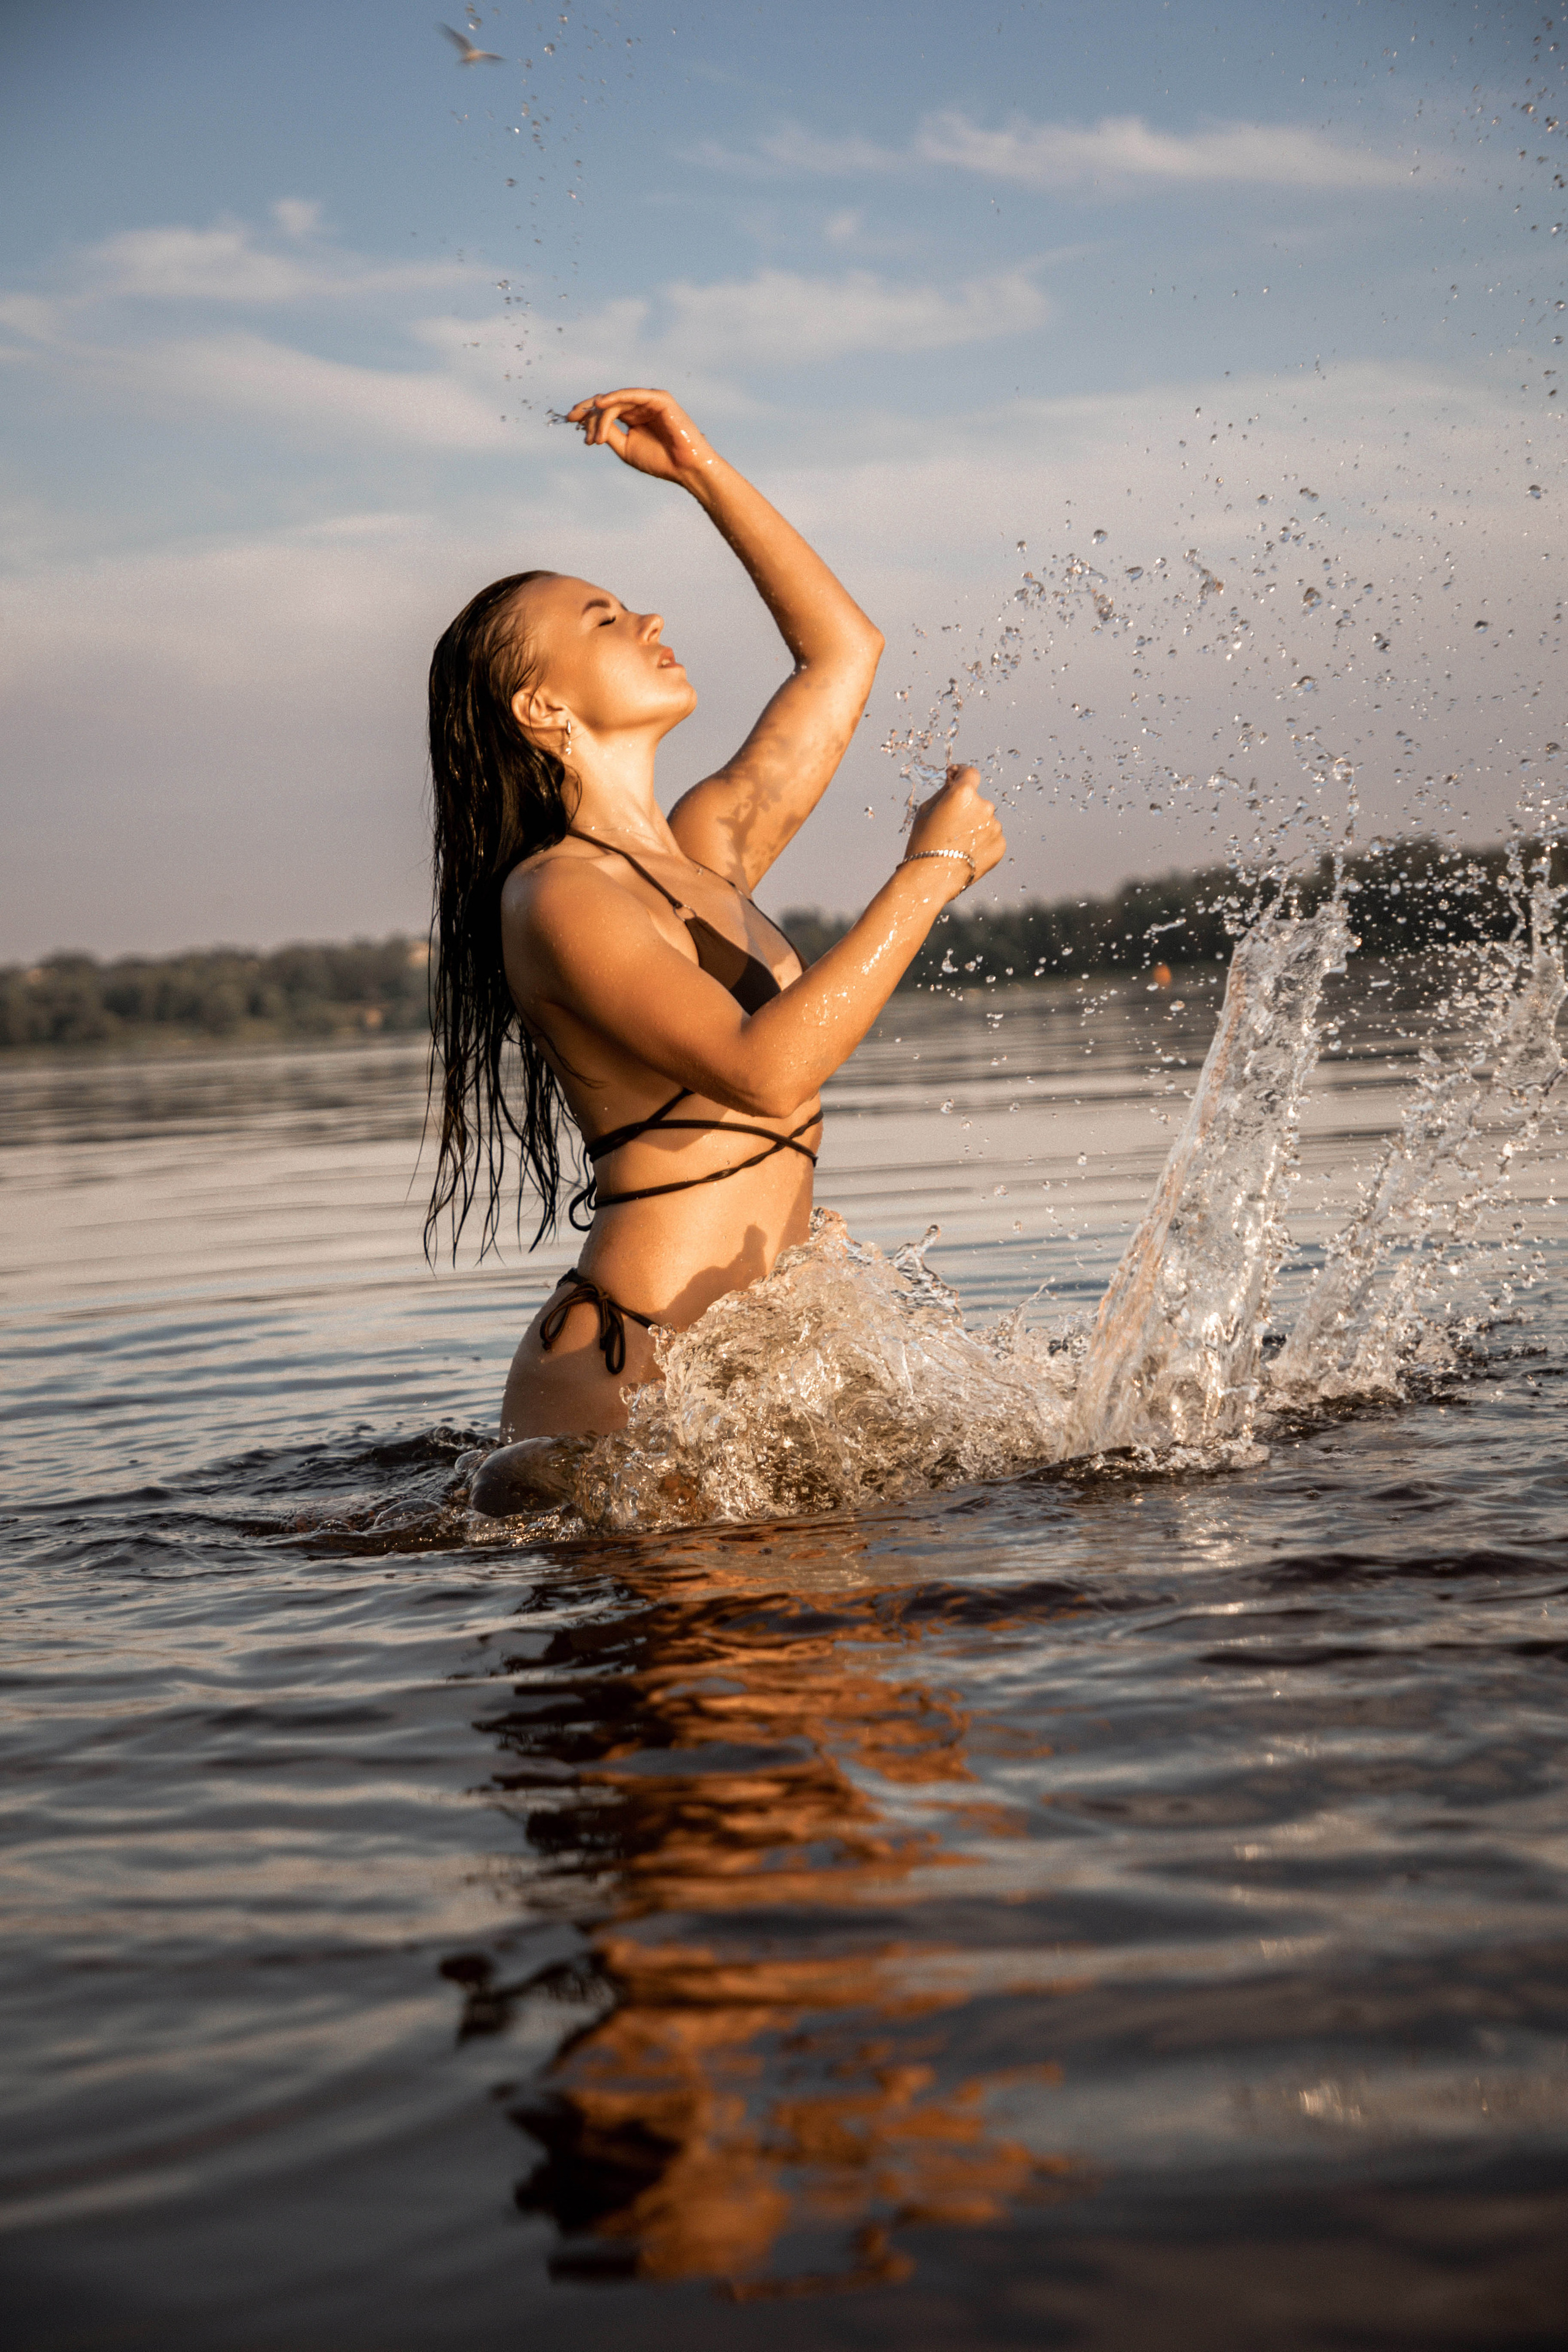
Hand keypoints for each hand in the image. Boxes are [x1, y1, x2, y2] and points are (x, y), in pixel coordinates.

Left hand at [564, 387, 716, 488]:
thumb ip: (610, 433)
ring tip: (596, 439)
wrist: (685, 468)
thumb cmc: (660, 461)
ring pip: (616, 401)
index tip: (570, 420)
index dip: (587, 413)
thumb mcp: (626, 448)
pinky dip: (615, 398)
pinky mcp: (658, 398)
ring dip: (601, 417)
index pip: (606, 409)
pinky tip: (600, 404)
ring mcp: (649, 401)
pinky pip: (632, 394)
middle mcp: (640, 406)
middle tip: (573, 420)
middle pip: (607, 402)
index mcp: (633, 417)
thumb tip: (591, 423)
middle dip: (588, 411)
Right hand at [904, 765, 1005, 895]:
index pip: (970, 773)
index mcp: (964, 794)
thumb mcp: (925, 810)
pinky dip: (982, 841)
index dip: (962, 773)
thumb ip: (944, 791)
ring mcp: (995, 827)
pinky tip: (966, 852)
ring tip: (956, 844)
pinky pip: (991, 836)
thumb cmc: (924, 843)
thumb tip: (954, 782)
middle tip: (949, 825)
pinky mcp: (1000, 845)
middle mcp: (984, 807)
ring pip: (985, 819)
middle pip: (977, 800)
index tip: (956, 776)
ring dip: (975, 825)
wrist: (931, 879)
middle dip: (966, 807)